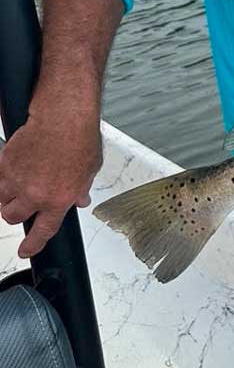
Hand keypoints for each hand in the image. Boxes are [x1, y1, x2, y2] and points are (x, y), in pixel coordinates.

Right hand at [0, 113, 101, 257]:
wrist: (62, 117)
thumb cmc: (79, 138)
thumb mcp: (90, 170)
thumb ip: (81, 189)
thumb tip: (80, 200)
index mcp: (59, 200)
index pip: (43, 232)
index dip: (33, 244)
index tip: (27, 250)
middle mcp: (35, 195)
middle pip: (13, 217)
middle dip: (16, 213)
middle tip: (23, 203)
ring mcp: (17, 181)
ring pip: (2, 200)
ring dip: (7, 196)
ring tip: (18, 184)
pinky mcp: (5, 164)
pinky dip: (3, 177)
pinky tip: (13, 168)